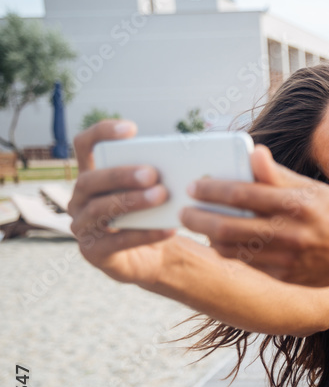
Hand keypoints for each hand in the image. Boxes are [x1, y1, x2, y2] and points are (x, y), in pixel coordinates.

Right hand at [68, 120, 176, 285]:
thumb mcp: (155, 191)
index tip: (132, 129)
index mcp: (92, 176)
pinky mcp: (93, 252)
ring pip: (100, 209)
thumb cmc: (153, 216)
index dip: (102, 133)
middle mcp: (79, 199)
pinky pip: (117, 241)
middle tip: (152, 173)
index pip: (84, 145)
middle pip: (91, 180)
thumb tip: (191, 160)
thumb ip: (160, 175)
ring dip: (132, 201)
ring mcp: (83, 226)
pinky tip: (169, 229)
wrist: (153, 257)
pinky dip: (145, 234)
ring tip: (162, 196)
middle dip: (121, 174)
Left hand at [181, 146, 328, 286]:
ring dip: (209, 237)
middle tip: (185, 211)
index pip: (242, 192)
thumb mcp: (312, 188)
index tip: (195, 186)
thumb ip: (278, 175)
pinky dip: (229, 252)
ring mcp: (287, 257)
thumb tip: (252, 152)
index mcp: (297, 202)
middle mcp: (290, 231)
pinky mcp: (285, 276)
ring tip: (202, 226)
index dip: (211, 188)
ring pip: (231, 249)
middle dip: (198, 217)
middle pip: (227, 224)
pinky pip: (247, 264)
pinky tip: (223, 243)